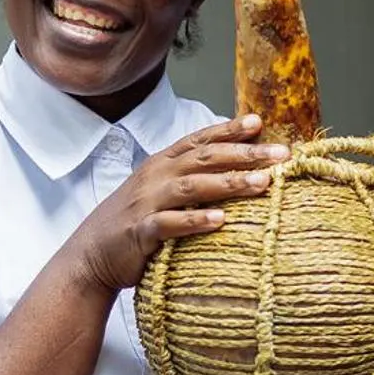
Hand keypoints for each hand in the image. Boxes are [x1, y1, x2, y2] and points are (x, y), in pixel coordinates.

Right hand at [66, 116, 287, 295]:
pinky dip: (195, 221)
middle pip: (204, 158)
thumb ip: (192, 178)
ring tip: (262, 184)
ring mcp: (147, 202)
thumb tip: (234, 171)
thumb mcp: (162, 193)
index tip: (260, 122)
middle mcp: (156, 176)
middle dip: (245, 154)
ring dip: (229, 183)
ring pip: (192, 187)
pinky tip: (220, 221)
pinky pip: (170, 224)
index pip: (200, 140)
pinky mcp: (141, 232)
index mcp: (163, 164)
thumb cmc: (136, 222)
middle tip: (281, 153)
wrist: (92, 253)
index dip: (229, 130)